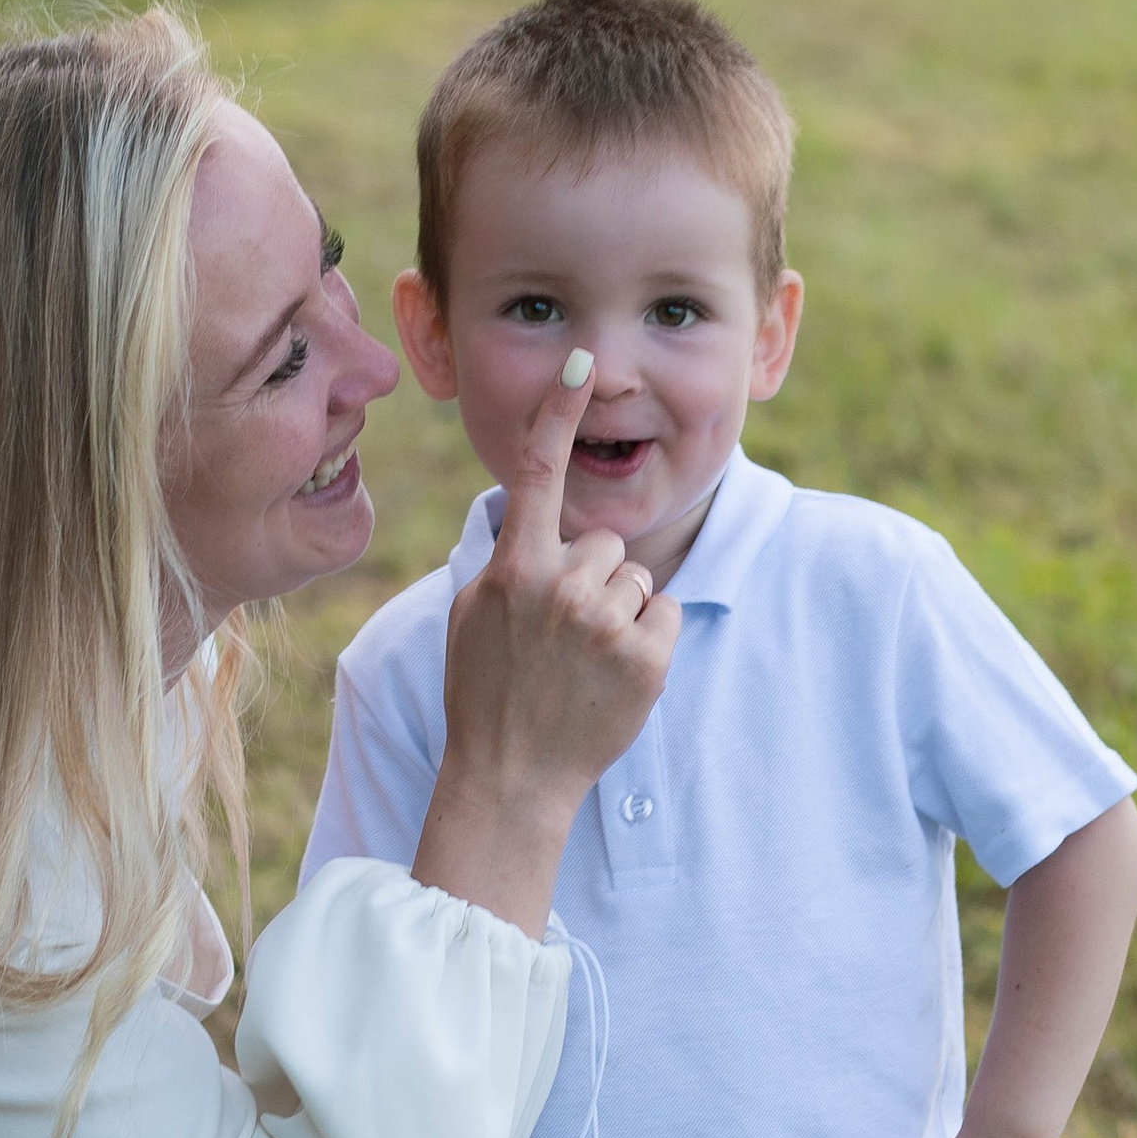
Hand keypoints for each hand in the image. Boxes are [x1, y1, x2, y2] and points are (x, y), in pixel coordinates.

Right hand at [415, 355, 681, 934]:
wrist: (511, 776)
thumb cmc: (485, 693)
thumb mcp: (473, 615)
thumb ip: (508, 561)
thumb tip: (530, 518)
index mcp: (514, 569)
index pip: (539, 474)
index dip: (560, 412)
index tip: (583, 361)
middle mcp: (560, 587)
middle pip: (604, 544)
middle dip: (592, 578)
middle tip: (561, 636)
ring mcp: (605, 623)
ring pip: (636, 578)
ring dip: (620, 611)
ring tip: (583, 661)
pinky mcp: (645, 658)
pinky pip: (663, 614)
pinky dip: (647, 641)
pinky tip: (613, 675)